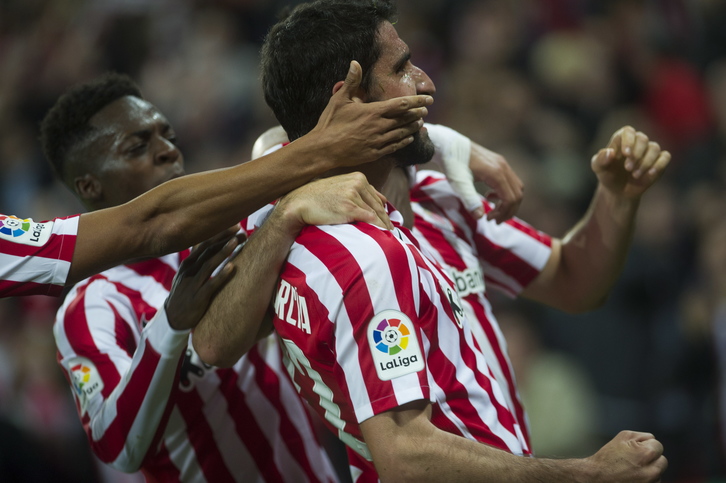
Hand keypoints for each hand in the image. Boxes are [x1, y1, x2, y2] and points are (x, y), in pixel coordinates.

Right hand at [165, 227, 240, 330]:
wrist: (173, 319)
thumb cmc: (185, 293)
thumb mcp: (187, 273)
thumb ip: (198, 258)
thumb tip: (208, 241)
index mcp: (188, 263)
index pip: (204, 243)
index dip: (218, 233)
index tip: (234, 224)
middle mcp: (190, 270)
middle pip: (208, 250)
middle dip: (223, 238)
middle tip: (239, 228)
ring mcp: (193, 283)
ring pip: (209, 264)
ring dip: (223, 252)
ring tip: (236, 241)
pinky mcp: (198, 298)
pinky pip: (211, 284)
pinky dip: (221, 275)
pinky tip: (232, 267)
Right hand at [274, 172, 392, 236]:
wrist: (299, 203)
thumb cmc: (318, 198)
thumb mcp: (341, 187)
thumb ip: (360, 191)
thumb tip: (382, 200)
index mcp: (358, 177)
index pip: (377, 198)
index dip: (384, 212)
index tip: (388, 223)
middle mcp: (358, 183)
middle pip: (379, 206)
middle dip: (386, 221)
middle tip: (393, 233)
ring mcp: (354, 194)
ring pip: (376, 214)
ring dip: (384, 227)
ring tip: (390, 238)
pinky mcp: (349, 207)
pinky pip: (370, 220)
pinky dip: (378, 229)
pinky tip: (383, 236)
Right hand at [310, 60, 432, 164]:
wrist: (323, 149)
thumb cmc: (330, 123)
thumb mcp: (339, 99)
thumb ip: (351, 81)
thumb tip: (355, 62)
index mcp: (373, 112)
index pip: (401, 105)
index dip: (416, 101)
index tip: (428, 99)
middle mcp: (379, 127)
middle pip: (405, 119)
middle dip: (417, 113)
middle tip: (426, 110)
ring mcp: (378, 141)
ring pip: (402, 133)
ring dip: (413, 127)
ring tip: (420, 122)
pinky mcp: (375, 153)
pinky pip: (394, 147)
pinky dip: (404, 141)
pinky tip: (409, 138)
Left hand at [426, 124, 522, 222]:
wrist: (448, 144)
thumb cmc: (452, 164)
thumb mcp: (459, 184)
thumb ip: (470, 200)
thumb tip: (480, 217)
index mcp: (496, 173)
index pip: (510, 198)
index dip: (503, 213)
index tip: (489, 220)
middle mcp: (503, 167)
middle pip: (517, 194)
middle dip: (508, 210)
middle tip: (494, 220)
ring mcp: (502, 163)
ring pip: (516, 187)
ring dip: (508, 202)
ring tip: (493, 210)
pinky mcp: (498, 163)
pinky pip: (510, 181)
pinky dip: (504, 192)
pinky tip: (489, 196)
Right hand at [585, 431, 666, 481]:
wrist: (597, 477)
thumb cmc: (608, 457)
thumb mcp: (623, 437)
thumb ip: (642, 436)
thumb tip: (652, 440)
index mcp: (646, 454)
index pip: (658, 446)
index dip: (646, 445)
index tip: (635, 450)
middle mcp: (652, 471)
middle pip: (662, 461)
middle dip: (652, 458)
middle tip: (636, 459)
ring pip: (658, 473)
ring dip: (650, 470)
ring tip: (632, 469)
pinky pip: (654, 482)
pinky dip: (646, 479)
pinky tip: (634, 477)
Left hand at [592, 126, 670, 199]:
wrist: (618, 190)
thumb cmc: (607, 175)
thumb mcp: (598, 168)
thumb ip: (600, 159)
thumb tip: (610, 152)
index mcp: (621, 139)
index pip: (628, 131)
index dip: (629, 140)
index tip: (626, 154)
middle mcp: (637, 142)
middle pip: (643, 139)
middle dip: (636, 155)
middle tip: (628, 168)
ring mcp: (649, 151)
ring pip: (654, 148)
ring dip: (645, 162)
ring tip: (635, 175)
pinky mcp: (659, 161)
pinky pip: (665, 157)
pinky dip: (659, 165)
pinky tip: (650, 174)